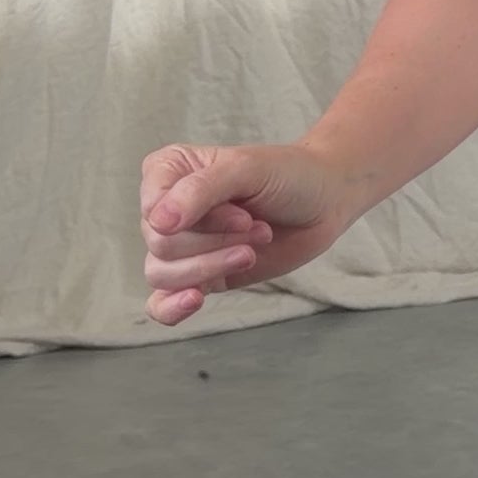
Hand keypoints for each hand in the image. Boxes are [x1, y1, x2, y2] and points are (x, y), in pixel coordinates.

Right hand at [138, 140, 350, 327]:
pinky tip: (194, 300)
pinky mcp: (199, 275)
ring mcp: (182, 245)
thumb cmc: (286, 175)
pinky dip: (171, 307)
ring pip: (161, 273)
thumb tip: (158, 223)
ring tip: (252, 250)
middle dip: (216, 242)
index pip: (153, 208)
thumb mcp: (246, 169)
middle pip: (161, 244)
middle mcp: (166, 209)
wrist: (324, 202)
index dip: (200, 219)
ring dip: (212, 266)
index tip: (242, 213)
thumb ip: (199, 191)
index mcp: (167, 171)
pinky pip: (161, 302)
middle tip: (256, 227)